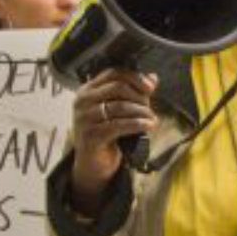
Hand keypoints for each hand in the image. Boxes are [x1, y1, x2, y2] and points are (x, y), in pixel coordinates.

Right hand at [69, 69, 158, 208]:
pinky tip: (149, 126)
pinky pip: (119, 125)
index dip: (134, 77)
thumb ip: (134, 93)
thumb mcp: (119, 110)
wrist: (93, 162)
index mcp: (87, 90)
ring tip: (152, 119)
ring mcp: (84, 119)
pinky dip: (138, 124)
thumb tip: (153, 78)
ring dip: (142, 112)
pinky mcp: (91, 136)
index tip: (150, 87)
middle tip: (150, 107)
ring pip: (120, 106)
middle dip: (139, 96)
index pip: (113, 73)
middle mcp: (82, 101)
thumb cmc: (107, 133)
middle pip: (117, 87)